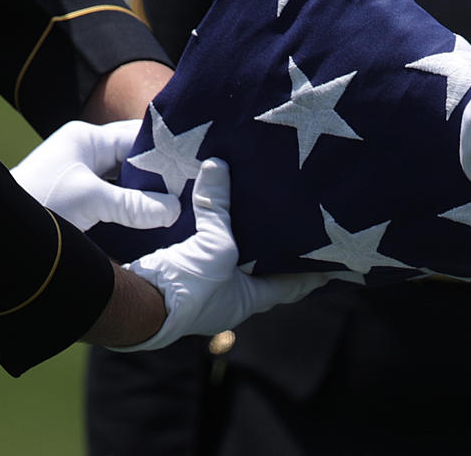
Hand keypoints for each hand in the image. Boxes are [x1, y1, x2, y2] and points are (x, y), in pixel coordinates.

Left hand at [11, 119, 179, 230]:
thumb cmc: (38, 206)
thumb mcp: (90, 200)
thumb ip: (135, 205)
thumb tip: (174, 210)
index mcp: (87, 139)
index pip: (138, 136)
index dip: (166, 150)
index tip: (195, 165)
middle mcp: (88, 153)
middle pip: (137, 158)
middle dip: (162, 172)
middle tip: (194, 185)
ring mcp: (86, 177)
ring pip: (130, 180)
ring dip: (151, 192)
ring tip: (182, 202)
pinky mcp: (85, 200)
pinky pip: (121, 197)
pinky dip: (138, 206)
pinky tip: (159, 215)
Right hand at [115, 158, 333, 350]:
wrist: (134, 307)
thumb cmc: (188, 289)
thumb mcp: (214, 246)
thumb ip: (218, 207)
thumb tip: (218, 164)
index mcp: (250, 299)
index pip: (294, 284)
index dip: (314, 272)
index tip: (337, 260)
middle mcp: (232, 297)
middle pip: (265, 271)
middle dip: (278, 253)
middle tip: (297, 226)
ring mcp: (205, 289)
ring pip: (234, 261)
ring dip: (243, 242)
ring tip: (259, 213)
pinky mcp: (181, 277)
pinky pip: (204, 253)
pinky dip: (212, 237)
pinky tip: (214, 217)